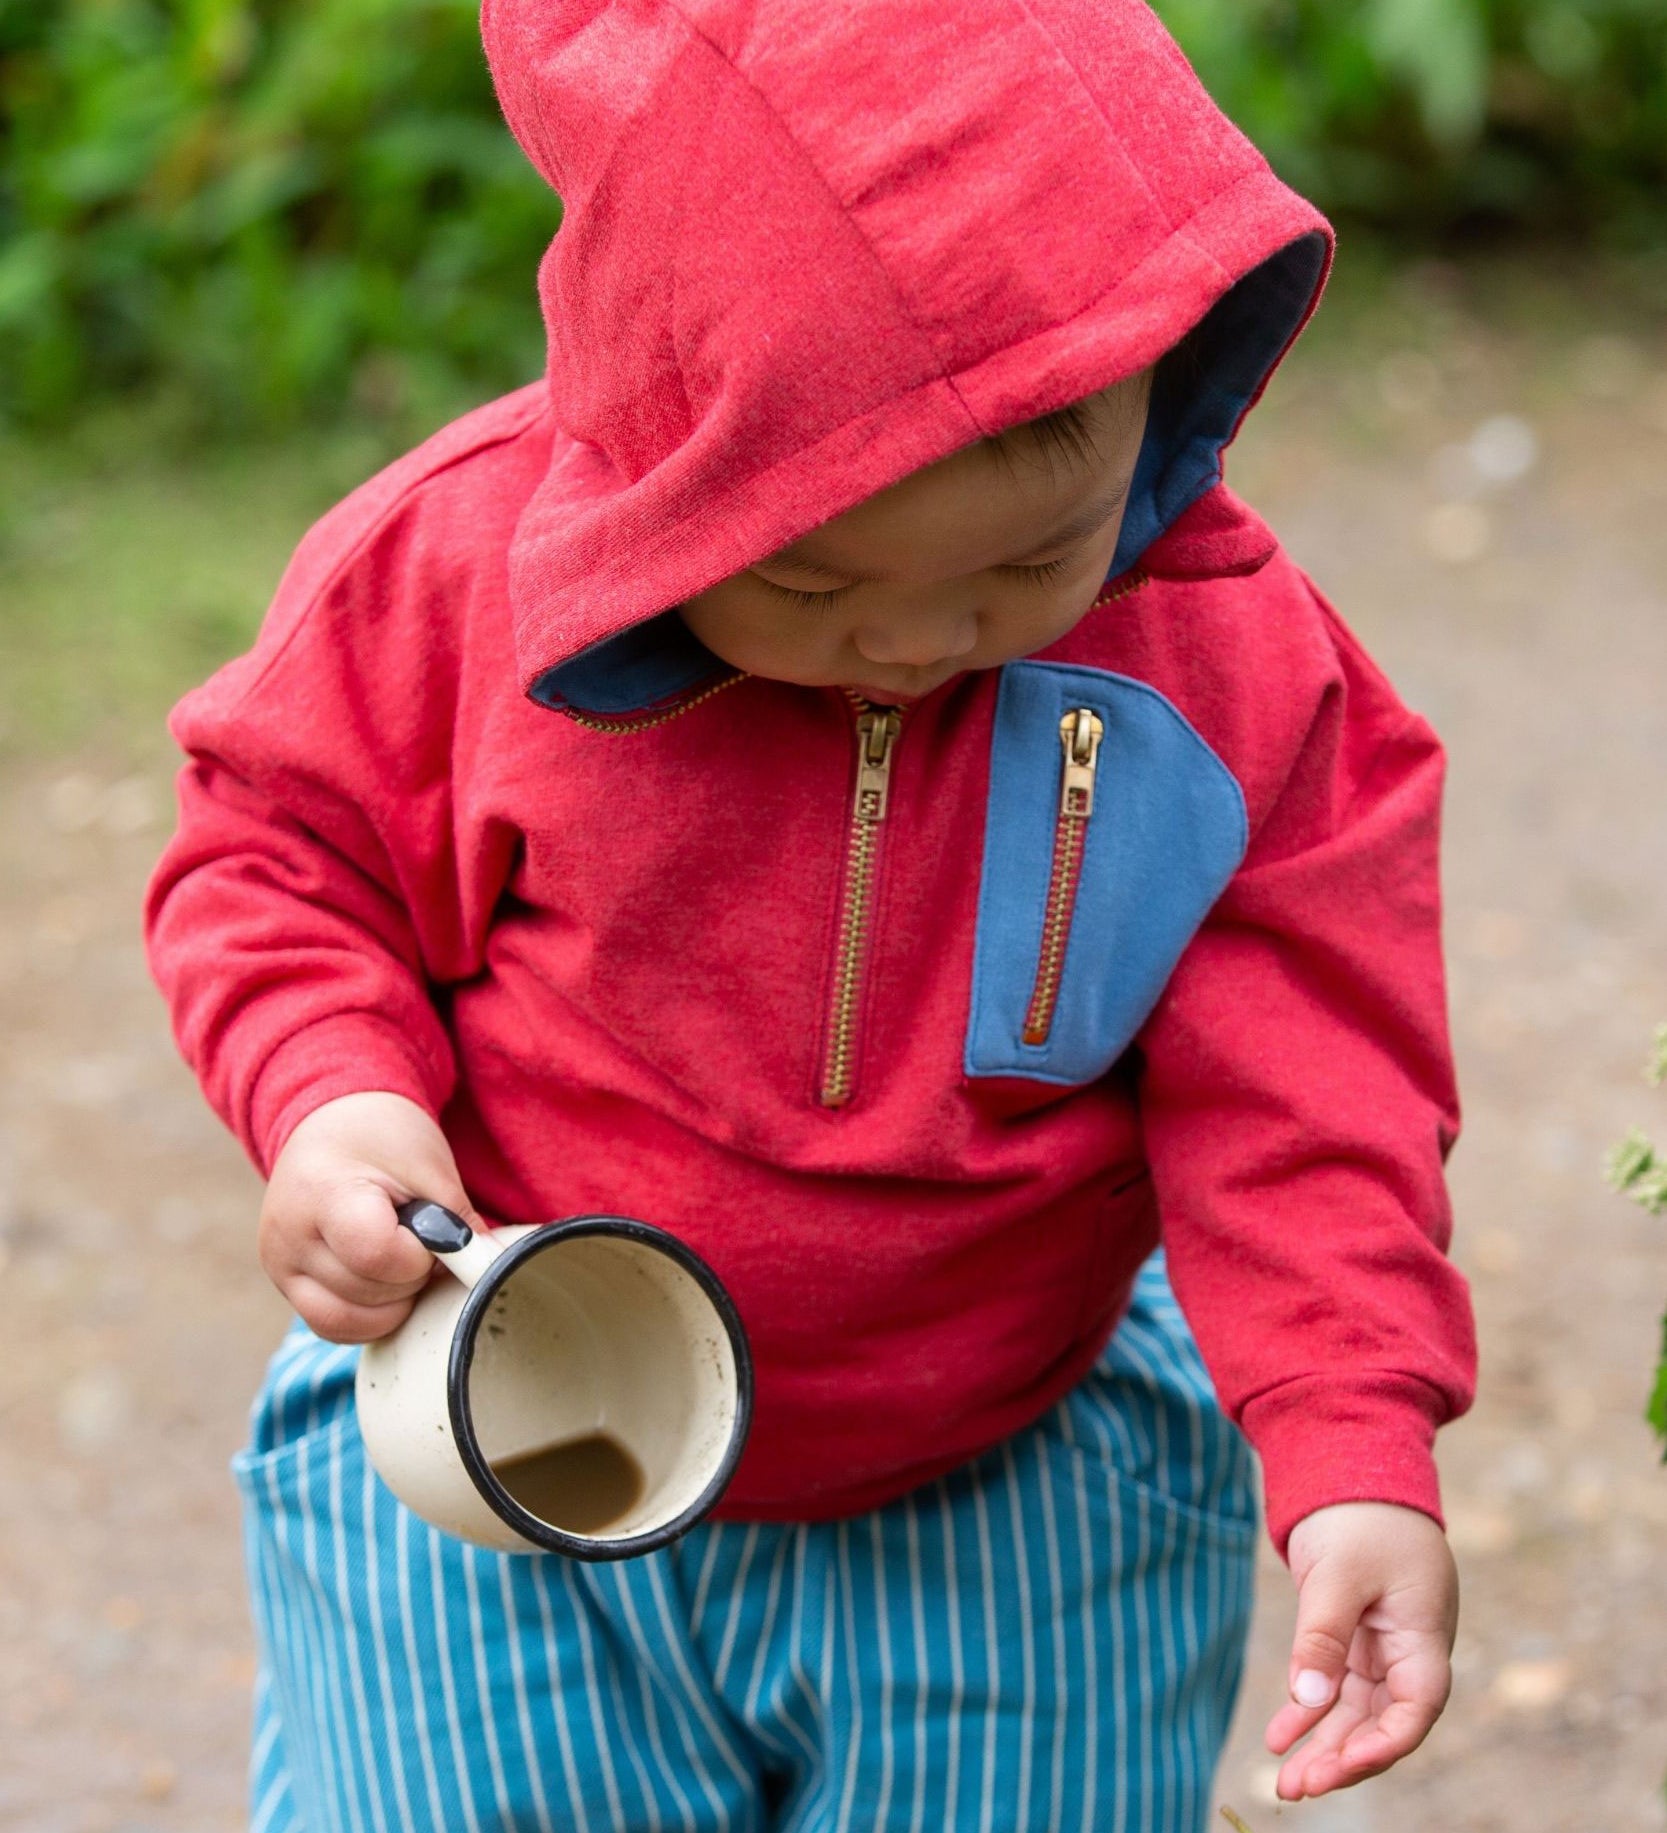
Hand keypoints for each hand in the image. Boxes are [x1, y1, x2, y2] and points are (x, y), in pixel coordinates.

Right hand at [260, 1091, 481, 1342]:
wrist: (332, 1121)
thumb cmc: (383, 1136)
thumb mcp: (429, 1166)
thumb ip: (459, 1224)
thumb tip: (492, 1275)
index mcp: (322, 1193)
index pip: (376, 1254)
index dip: (419, 1253)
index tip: (431, 1228)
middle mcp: (287, 1238)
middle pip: (369, 1293)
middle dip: (412, 1275)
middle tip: (419, 1236)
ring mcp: (280, 1268)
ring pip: (350, 1322)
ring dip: (394, 1300)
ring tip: (401, 1254)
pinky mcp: (286, 1286)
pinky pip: (334, 1326)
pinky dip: (371, 1315)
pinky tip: (385, 1279)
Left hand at [1266, 1500, 1458, 1799]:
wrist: (1355, 1467)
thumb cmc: (1360, 1515)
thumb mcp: (1338, 1571)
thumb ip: (1323, 1635)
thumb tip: (1308, 1700)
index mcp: (1424, 1634)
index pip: (1415, 1708)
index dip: (1383, 1745)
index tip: (1341, 1765)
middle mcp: (1408, 1649)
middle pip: (1381, 1721)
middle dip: (1342, 1759)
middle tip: (1296, 1788)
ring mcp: (1381, 1645)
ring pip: (1354, 1712)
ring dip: (1323, 1745)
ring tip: (1286, 1783)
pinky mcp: (1353, 1636)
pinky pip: (1333, 1686)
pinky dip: (1307, 1711)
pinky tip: (1279, 1739)